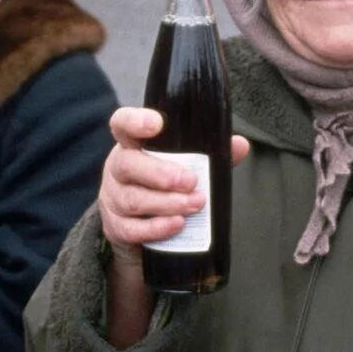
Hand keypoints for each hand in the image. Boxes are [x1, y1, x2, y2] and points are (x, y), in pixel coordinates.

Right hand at [97, 107, 249, 269]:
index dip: (135, 121)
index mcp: (132, 145)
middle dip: (161, 174)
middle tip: (191, 182)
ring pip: (132, 199)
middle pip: (127, 165)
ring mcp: (112, 199)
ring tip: (194, 204)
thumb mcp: (184, 167)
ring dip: (166, 203)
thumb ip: (209, 155)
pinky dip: (156, 228)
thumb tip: (239, 145)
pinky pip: (131, 229)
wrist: (141, 230)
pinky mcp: (115, 227)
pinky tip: (176, 224)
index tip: (157, 123)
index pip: (122, 124)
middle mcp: (117, 169)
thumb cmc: (164, 188)